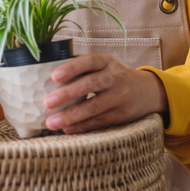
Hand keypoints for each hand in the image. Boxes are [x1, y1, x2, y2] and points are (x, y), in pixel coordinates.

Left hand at [43, 54, 167, 133]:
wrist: (145, 91)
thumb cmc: (112, 76)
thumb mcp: (103, 66)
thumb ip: (82, 69)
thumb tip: (44, 78)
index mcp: (107, 62)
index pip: (90, 62)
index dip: (72, 68)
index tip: (54, 76)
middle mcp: (115, 77)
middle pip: (91, 84)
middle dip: (67, 94)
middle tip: (47, 103)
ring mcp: (119, 97)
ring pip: (94, 107)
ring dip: (71, 115)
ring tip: (51, 122)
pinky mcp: (121, 115)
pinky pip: (99, 121)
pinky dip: (82, 126)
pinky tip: (67, 129)